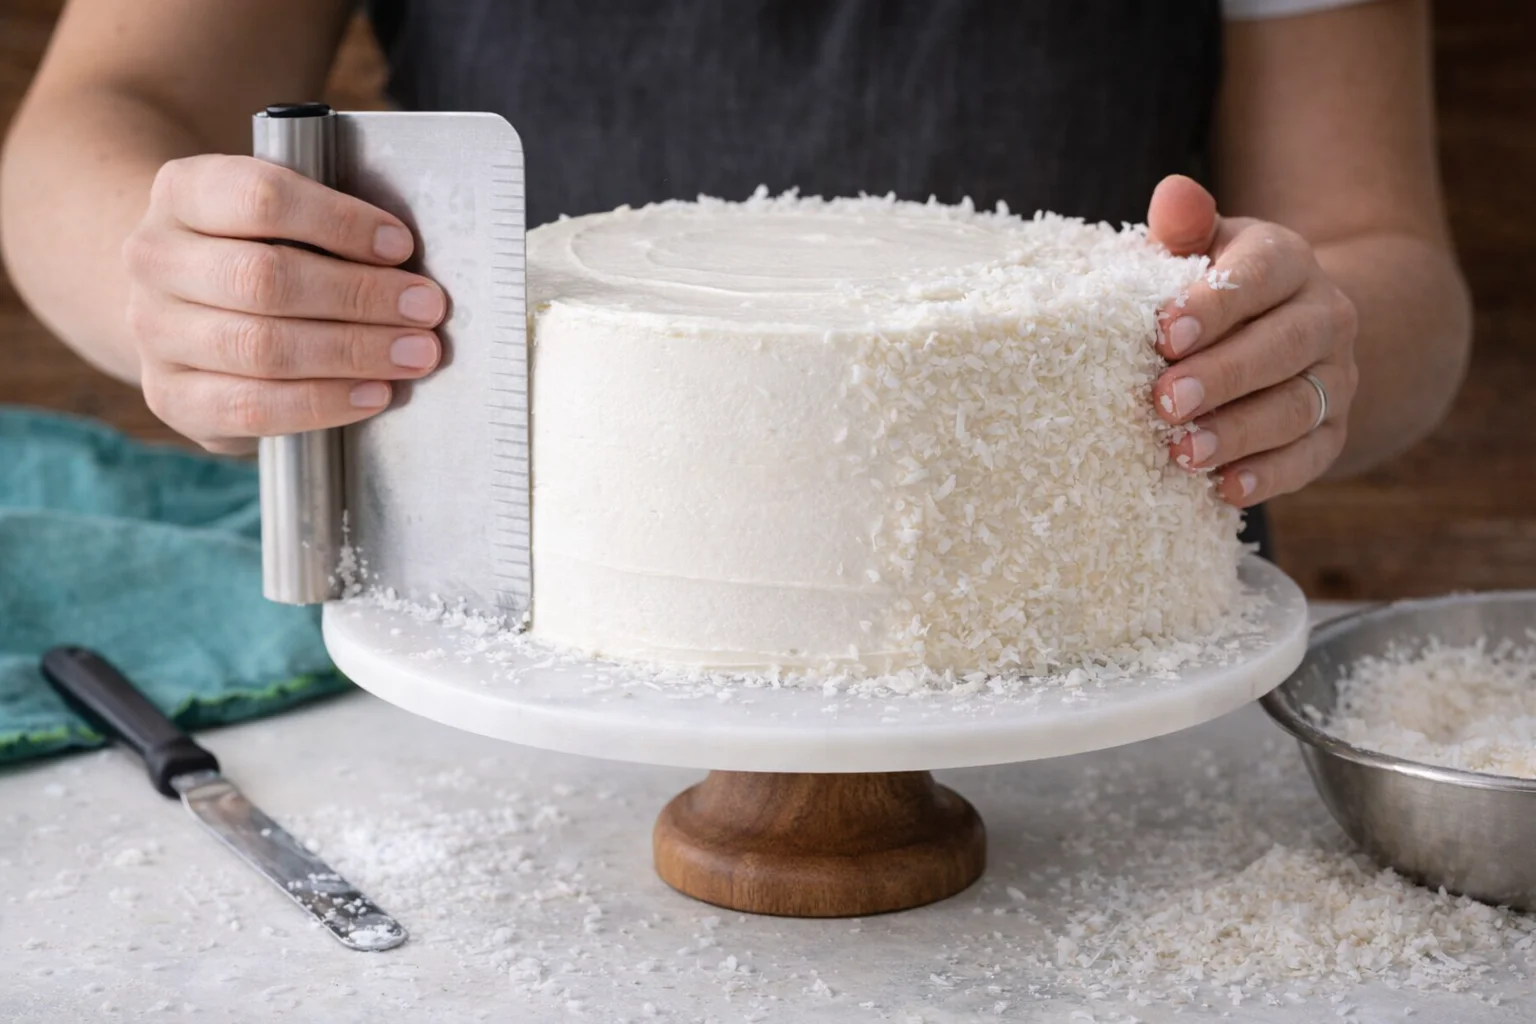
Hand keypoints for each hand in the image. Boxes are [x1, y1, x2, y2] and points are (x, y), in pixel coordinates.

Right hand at [123, 155, 446, 454]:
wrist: (184, 307)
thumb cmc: (258, 252)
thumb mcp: (282, 218)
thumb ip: (330, 228)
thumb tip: (409, 267)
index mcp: (183, 192)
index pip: (260, 198)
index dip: (340, 223)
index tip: (401, 246)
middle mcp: (155, 259)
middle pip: (265, 279)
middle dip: (360, 296)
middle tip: (425, 309)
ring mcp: (154, 332)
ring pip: (261, 347)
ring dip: (353, 352)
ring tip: (414, 353)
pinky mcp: (171, 397)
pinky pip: (252, 407)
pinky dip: (324, 402)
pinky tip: (374, 393)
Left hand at [1147, 175, 1357, 506]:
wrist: (1279, 326)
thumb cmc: (1208, 287)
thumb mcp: (1197, 249)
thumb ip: (1183, 227)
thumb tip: (1173, 193)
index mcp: (1285, 260)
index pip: (1260, 274)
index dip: (1214, 304)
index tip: (1163, 334)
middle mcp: (1324, 315)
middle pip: (1283, 345)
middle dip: (1222, 376)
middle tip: (1163, 401)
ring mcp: (1334, 376)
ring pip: (1297, 406)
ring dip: (1238, 433)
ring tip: (1182, 453)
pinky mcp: (1332, 430)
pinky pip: (1311, 456)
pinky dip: (1269, 475)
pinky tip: (1225, 489)